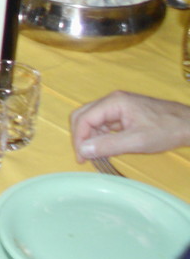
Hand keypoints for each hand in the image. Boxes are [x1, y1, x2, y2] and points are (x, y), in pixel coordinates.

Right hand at [70, 90, 189, 160]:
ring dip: (91, 137)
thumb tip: (83, 150)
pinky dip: (101, 136)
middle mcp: (112, 101)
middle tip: (85, 157)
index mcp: (113, 102)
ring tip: (98, 155)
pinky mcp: (124, 113)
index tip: (81, 158)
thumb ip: (108, 145)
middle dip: (81, 137)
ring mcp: (118, 106)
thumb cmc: (166, 130)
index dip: (79, 138)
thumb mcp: (137, 141)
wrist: (189, 125)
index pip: (84, 118)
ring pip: (93, 120)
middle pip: (84, 116)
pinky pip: (104, 123)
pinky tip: (108, 148)